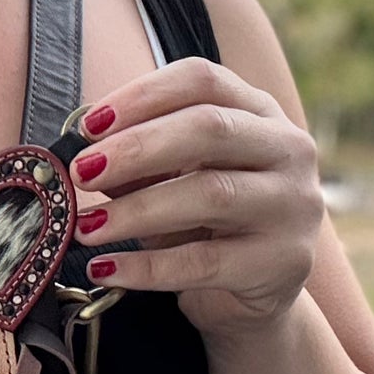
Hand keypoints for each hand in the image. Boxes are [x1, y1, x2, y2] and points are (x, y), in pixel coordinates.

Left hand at [66, 57, 325, 338]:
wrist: (256, 293)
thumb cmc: (207, 223)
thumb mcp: (174, 180)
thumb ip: (139, 161)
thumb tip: (80, 155)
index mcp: (258, 112)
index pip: (202, 79)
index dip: (142, 96)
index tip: (88, 125)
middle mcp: (287, 149)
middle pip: (208, 129)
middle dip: (135, 149)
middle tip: (81, 173)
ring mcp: (292, 205)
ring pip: (209, 194)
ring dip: (135, 211)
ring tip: (84, 227)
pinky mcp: (283, 262)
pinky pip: (204, 262)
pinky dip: (146, 267)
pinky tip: (105, 269)